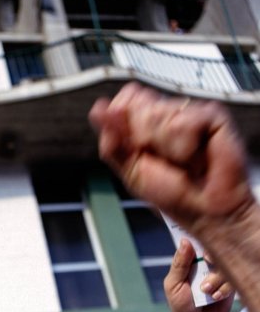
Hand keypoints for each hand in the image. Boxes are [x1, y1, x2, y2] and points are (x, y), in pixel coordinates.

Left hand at [88, 82, 253, 236]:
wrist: (204, 211)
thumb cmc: (172, 193)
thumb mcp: (131, 171)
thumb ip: (112, 141)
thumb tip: (98, 110)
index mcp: (147, 122)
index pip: (126, 99)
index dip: (123, 124)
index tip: (136, 150)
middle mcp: (169, 112)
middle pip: (139, 104)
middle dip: (142, 139)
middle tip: (161, 160)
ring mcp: (190, 111)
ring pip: (158, 114)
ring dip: (165, 148)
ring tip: (183, 162)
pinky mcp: (212, 116)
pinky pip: (182, 123)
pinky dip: (184, 148)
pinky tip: (197, 158)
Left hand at [164, 238, 233, 311]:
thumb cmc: (181, 304)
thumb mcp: (173, 284)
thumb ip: (179, 264)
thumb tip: (185, 242)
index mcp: (189, 260)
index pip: (194, 243)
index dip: (196, 238)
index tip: (196, 238)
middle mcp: (205, 264)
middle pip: (212, 249)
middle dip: (210, 253)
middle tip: (206, 259)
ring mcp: (218, 273)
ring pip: (223, 264)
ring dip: (214, 278)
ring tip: (204, 291)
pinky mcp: (230, 283)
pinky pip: (231, 279)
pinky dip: (223, 288)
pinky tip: (214, 297)